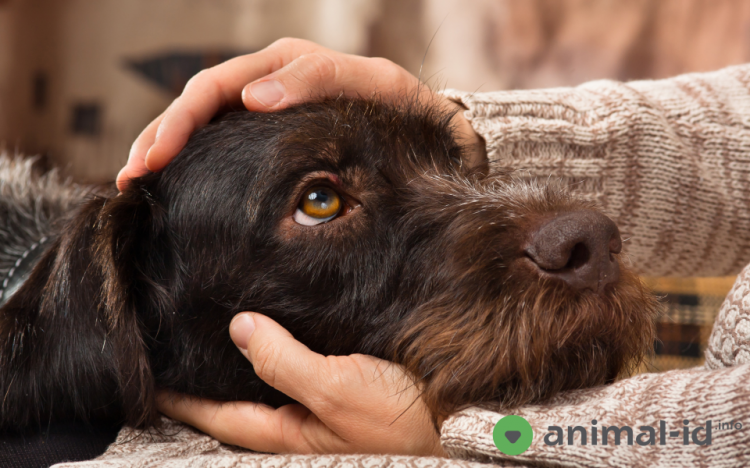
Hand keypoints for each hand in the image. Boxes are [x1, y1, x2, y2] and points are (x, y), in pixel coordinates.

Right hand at [118, 38, 485, 190]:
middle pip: (196, 105)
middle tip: (131, 179)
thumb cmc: (402, 108)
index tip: (155, 159)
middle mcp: (267, 83)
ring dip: (165, 151)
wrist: (427, 129)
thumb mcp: (372, 84)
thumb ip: (317, 80)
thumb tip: (254, 97)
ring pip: (202, 125)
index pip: (214, 87)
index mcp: (284, 65)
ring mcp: (266, 110)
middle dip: (159, 138)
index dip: (179, 122)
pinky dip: (193, 162)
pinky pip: (222, 144)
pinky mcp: (270, 138)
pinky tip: (174, 185)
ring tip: (136, 184)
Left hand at [157, 312, 444, 455]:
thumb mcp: (340, 390)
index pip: (221, 414)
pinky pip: (303, 370)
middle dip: (209, 377)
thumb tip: (239, 328)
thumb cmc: (404, 417)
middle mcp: (302, 423)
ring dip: (246, 361)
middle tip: (179, 345)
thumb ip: (285, 363)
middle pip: (241, 400)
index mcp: (292, 432)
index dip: (183, 396)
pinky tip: (283, 329)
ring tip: (221, 332)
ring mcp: (325, 408)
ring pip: (272, 383)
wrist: (466, 422)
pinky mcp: (349, 389)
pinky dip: (283, 351)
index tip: (152, 372)